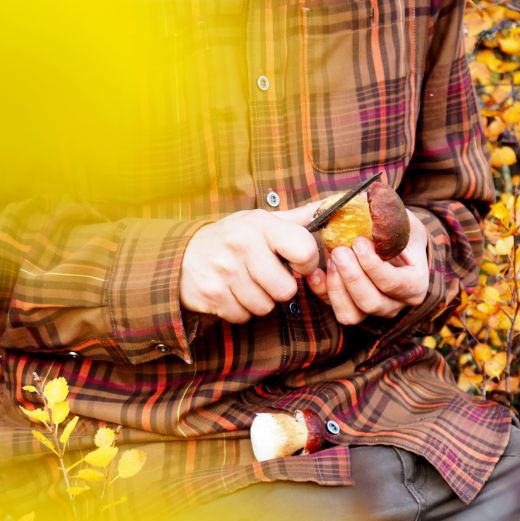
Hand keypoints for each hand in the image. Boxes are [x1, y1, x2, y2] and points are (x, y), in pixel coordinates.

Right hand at [180, 204, 321, 322]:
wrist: (185, 253)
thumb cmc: (234, 238)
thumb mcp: (262, 221)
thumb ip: (298, 218)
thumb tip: (334, 204)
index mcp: (261, 225)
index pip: (304, 250)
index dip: (307, 263)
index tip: (297, 264)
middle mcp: (242, 245)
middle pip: (286, 289)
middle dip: (281, 288)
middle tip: (267, 277)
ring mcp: (224, 271)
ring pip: (265, 307)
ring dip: (260, 301)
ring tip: (248, 283)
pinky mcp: (212, 294)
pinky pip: (244, 316)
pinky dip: (241, 310)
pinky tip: (233, 293)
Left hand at [305, 210, 428, 324]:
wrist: (388, 242)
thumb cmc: (397, 230)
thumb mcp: (400, 219)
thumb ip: (390, 216)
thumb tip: (373, 201)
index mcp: (414, 283)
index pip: (394, 283)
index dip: (373, 265)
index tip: (358, 242)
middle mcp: (395, 303)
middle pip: (371, 302)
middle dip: (352, 276)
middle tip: (339, 251)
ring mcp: (372, 310)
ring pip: (351, 314)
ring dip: (336, 287)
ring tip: (331, 259)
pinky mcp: (349, 309)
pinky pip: (333, 309)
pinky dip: (322, 292)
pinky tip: (315, 272)